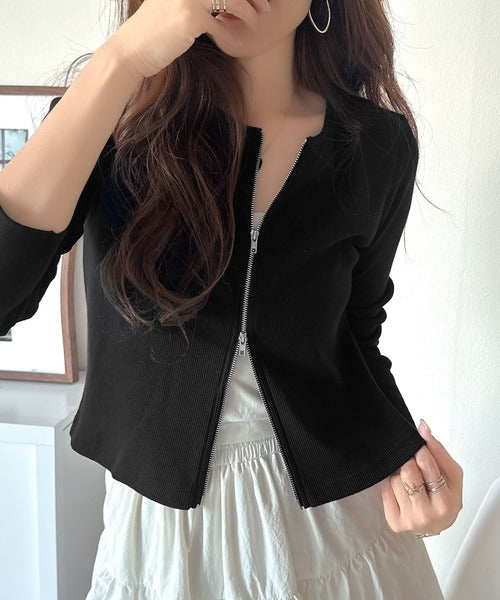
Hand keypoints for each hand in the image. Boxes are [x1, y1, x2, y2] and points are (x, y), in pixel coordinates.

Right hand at [107, 0, 270, 79]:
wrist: (132, 52)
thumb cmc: (153, 34)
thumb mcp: (172, 8)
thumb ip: (196, 2)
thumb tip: (222, 4)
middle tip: (265, 6)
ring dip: (248, 10)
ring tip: (257, 21)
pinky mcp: (191, 16)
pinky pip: (222, 20)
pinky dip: (232, 30)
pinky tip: (236, 37)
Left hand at [379, 419, 463, 536]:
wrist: (438, 522)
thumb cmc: (446, 495)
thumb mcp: (452, 473)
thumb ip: (438, 449)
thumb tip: (423, 427)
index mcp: (446, 503)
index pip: (426, 465)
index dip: (421, 452)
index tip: (419, 450)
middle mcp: (428, 515)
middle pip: (407, 472)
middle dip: (410, 464)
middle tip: (415, 467)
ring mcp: (410, 520)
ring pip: (395, 480)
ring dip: (401, 475)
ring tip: (411, 482)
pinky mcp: (394, 521)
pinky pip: (385, 489)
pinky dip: (391, 485)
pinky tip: (402, 490)